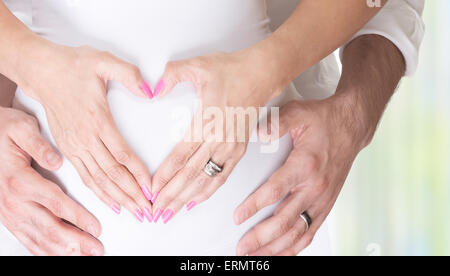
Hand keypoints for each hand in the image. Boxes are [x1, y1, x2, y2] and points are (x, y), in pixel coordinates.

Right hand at [0, 107, 102, 255]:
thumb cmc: (5, 133)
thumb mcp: (21, 129)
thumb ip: (38, 145)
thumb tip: (56, 160)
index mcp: (20, 181)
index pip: (55, 204)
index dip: (78, 218)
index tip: (96, 227)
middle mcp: (14, 202)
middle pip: (50, 228)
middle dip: (77, 242)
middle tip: (97, 248)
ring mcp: (10, 214)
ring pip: (39, 240)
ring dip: (65, 251)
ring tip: (87, 255)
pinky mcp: (10, 219)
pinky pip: (28, 240)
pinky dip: (46, 251)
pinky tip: (62, 255)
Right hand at [17, 41, 153, 220]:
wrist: (42, 71)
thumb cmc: (72, 67)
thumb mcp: (104, 61)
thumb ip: (129, 75)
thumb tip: (150, 90)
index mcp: (97, 119)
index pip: (122, 154)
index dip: (139, 174)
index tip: (152, 188)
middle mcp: (85, 138)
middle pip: (113, 173)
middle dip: (133, 194)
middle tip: (149, 210)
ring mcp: (74, 146)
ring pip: (99, 179)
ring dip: (119, 197)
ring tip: (135, 212)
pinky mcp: (67, 148)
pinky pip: (86, 176)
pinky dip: (99, 192)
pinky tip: (112, 203)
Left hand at [151, 52, 282, 222]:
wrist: (262, 74)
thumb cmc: (232, 70)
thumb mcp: (198, 65)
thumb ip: (172, 75)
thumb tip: (152, 89)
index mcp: (207, 121)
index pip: (180, 155)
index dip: (164, 175)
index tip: (150, 190)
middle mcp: (220, 139)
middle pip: (190, 174)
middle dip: (171, 195)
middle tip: (155, 211)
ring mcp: (231, 147)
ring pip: (205, 179)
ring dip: (186, 198)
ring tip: (170, 212)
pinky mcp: (239, 149)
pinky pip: (222, 176)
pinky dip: (208, 191)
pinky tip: (196, 201)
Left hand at [234, 96, 370, 255]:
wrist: (352, 126)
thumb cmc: (325, 120)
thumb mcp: (299, 112)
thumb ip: (276, 123)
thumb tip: (256, 134)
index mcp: (305, 164)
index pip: (276, 191)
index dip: (254, 206)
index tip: (238, 216)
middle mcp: (315, 186)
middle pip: (285, 220)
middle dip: (261, 237)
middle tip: (242, 247)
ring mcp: (322, 198)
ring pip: (298, 232)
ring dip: (276, 247)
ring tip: (256, 256)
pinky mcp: (326, 203)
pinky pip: (311, 231)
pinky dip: (296, 246)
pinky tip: (282, 253)